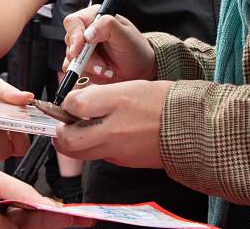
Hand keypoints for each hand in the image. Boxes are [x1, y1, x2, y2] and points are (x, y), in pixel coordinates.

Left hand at [0, 167, 94, 228]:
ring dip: (15, 224)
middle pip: (39, 225)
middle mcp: (6, 223)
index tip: (80, 216)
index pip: (41, 210)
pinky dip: (6, 228)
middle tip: (64, 217)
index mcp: (7, 202)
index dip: (61, 214)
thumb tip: (47, 204)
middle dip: (51, 220)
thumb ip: (21, 190)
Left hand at [54, 79, 172, 168]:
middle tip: (63, 124)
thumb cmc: (162, 102)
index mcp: (116, 102)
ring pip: (81, 153)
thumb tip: (77, 102)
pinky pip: (100, 156)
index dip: (67, 102)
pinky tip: (105, 136)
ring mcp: (117, 150)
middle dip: (59, 133)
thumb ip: (100, 94)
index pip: (74, 104)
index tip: (70, 101)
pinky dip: (95, 147)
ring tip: (81, 130)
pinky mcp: (123, 162)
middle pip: (68, 140)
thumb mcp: (130, 87)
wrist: (189, 128)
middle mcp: (113, 129)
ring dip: (74, 143)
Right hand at [62, 6, 154, 83]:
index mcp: (94, 17)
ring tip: (107, 69)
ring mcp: (82, 48)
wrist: (139, 69)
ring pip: (70, 59)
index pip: (73, 22)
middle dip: (85, 58)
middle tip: (102, 66)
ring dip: (89, 68)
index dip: (74, 36)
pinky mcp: (81, 64)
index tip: (78, 51)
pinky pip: (73, 70)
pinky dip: (87, 75)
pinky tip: (102, 73)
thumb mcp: (126, 35)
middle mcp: (85, 31)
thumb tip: (88, 33)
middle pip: (70, 43)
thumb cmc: (135, 49)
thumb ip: (108, 26)